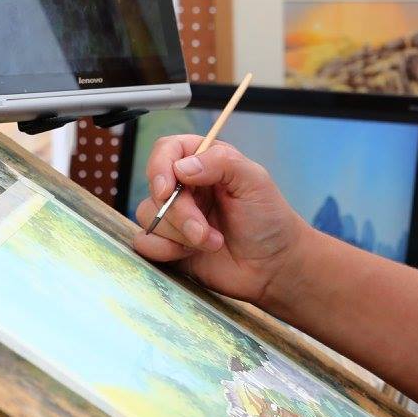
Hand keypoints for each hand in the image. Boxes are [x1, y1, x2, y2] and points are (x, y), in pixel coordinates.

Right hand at [129, 134, 313, 307]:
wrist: (273, 266)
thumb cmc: (270, 220)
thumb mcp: (255, 181)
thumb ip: (221, 163)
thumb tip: (181, 167)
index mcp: (205, 163)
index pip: (167, 150)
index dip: (160, 166)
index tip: (168, 189)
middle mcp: (187, 187)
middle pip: (156, 188)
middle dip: (180, 213)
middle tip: (204, 231)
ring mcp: (176, 216)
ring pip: (147, 216)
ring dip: (179, 235)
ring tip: (212, 243)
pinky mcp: (169, 244)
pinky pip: (145, 242)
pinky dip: (163, 250)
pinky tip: (189, 255)